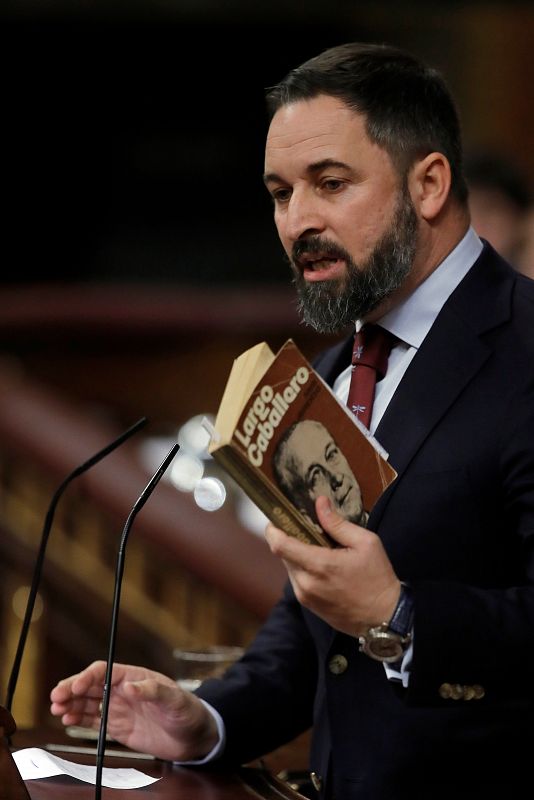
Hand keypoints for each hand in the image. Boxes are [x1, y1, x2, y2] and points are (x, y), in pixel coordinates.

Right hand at [49, 660, 218, 761]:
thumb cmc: (187, 710)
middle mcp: (122, 690)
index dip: (86, 677)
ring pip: (87, 703)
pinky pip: (93, 721)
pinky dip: (78, 719)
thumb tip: (130, 685)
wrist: (194, 736)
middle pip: (90, 686)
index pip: (103, 671)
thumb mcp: (174, 699)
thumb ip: (153, 691)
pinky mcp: (117, 727)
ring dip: (71, 705)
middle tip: (56, 698)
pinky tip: (67, 720)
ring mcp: (118, 708)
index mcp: (133, 677)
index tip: (75, 687)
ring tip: (57, 710)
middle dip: (71, 690)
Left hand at [265, 496, 400, 635]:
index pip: (279, 545)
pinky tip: (322, 567)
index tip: (277, 519)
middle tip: (306, 530)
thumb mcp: (365, 543)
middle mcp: (306, 582)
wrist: (384, 618)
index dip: (273, 530)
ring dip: (297, 556)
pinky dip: (303, 570)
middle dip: (290, 540)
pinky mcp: (308, 605)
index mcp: (319, 565)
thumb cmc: (378, 578)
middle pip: (283, 554)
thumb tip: (320, 502)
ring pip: (289, 567)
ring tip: (319, 550)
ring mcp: (305, 596)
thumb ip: (338, 524)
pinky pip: (297, 581)